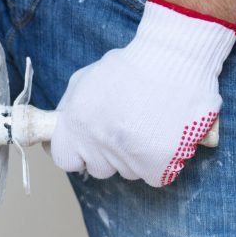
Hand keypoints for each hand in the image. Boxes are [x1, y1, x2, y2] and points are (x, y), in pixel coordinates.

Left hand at [51, 0, 235, 186]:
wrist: (172, 60)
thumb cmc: (129, 67)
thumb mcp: (84, 80)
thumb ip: (70, 108)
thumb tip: (63, 127)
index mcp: (75, 126)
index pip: (65, 159)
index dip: (78, 154)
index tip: (88, 147)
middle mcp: (96, 145)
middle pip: (99, 168)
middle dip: (110, 155)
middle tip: (128, 129)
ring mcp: (126, 157)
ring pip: (129, 171)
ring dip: (138, 156)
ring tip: (151, 125)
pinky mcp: (157, 164)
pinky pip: (156, 176)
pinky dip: (163, 162)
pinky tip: (167, 138)